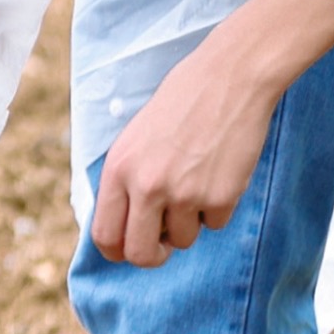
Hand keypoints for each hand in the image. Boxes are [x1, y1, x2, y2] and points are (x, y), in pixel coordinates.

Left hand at [87, 0, 333, 267]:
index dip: (116, 251)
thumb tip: (124, 228)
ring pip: (183, 240)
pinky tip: (219, 172)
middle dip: (152, 255)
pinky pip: (215, 224)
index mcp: (119, 169)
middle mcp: (146, 186)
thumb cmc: (182, 102)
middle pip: (140, 254)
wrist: (229, 78)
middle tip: (164, 243)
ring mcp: (184, 194)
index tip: (128, 251)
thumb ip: (126, 181)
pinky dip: (218, 207)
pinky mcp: (220, 197)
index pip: (105, 234)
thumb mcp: (136, 138)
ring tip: (197, 180)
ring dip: (190, 221)